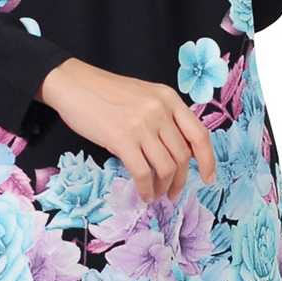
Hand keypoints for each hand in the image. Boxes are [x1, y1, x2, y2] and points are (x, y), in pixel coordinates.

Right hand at [36, 58, 217, 203]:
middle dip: (180, 181)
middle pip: (182, 156)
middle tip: (173, 194)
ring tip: (157, 196)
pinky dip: (146, 190)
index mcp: (169, 98)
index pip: (199, 135)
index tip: (208, 178)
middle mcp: (160, 110)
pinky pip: (142, 173)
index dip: (208, 160)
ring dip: (164, 188)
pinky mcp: (122, 139)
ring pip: (166, 168)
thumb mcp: (144, 96)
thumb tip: (179, 151)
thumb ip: (164, 117)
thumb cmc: (106, 93)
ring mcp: (141, 125)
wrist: (73, 84)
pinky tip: (143, 195)